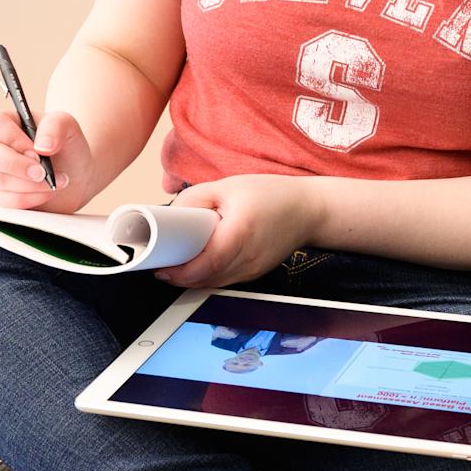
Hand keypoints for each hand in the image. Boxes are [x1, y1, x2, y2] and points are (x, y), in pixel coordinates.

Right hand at [0, 106, 92, 212]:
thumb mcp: (68, 126)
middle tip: (43, 172)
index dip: (13, 139)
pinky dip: (33, 198)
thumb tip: (42, 146)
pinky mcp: (0, 195)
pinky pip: (8, 200)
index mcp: (6, 123)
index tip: (37, 151)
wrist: (77, 177)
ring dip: (32, 184)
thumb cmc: (67, 146)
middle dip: (17, 165)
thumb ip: (55, 126)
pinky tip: (47, 191)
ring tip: (54, 180)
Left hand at [156, 174, 318, 288]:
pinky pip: (224, 282)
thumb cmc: (271, 195)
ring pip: (213, 284)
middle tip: (161, 265)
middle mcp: (249, 257)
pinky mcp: (254, 275)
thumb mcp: (227, 185)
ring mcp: (253, 270)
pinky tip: (196, 267)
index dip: (181, 271)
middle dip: (180, 276)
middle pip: (206, 278)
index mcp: (241, 231)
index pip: (207, 263)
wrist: (308, 211)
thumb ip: (195, 199)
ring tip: (175, 267)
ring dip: (191, 280)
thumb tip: (170, 216)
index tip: (162, 268)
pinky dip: (207, 277)